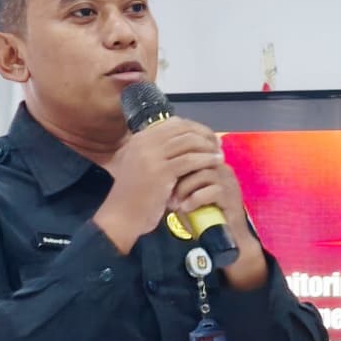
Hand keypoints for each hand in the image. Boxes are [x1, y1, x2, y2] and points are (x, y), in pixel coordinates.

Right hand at [92, 116, 223, 254]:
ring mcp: (151, 155)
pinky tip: (216, 163)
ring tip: (219, 154)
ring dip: (208, 146)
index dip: (195, 128)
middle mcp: (144, 142)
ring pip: (188, 141)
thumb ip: (158, 153)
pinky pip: (190, 160)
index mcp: (140, 138)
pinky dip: (206, 159)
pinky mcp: (160, 171)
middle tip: (218, 144)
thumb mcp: (142, 166)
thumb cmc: (134, 195)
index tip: (208, 137)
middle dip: (205, 135)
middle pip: (183, 129)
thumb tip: (185, 142)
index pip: (174, 123)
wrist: (121, 216)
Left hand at [168, 132, 266, 288]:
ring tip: (174, 202)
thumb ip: (176, 181)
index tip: (160, 178)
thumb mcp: (185, 195)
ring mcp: (228, 182)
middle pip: (196, 158)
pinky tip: (185, 209)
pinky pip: (213, 191)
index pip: (190, 150)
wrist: (226, 237)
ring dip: (185, 188)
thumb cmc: (203, 217)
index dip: (174, 162)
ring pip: (203, 173)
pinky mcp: (232, 196)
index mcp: (210, 163)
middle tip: (164, 189)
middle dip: (177, 174)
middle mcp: (221, 168)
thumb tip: (155, 173)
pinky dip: (195, 199)